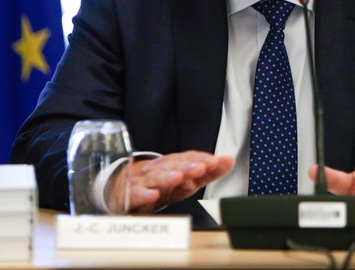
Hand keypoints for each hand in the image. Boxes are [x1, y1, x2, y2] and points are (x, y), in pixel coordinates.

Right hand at [119, 151, 233, 213]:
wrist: (125, 190)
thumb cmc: (160, 184)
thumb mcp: (186, 179)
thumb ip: (208, 172)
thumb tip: (230, 161)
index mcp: (172, 164)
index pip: (187, 158)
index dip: (200, 159)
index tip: (213, 163)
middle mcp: (158, 169)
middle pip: (172, 166)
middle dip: (187, 167)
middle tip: (200, 169)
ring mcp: (143, 181)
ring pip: (155, 178)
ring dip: (167, 178)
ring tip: (178, 178)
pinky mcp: (130, 194)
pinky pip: (136, 194)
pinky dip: (144, 194)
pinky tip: (153, 195)